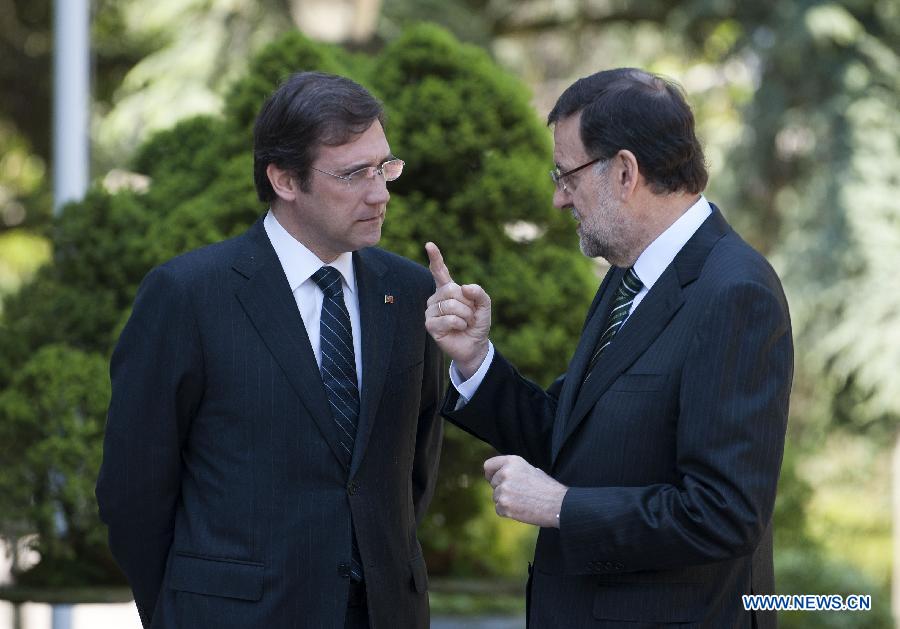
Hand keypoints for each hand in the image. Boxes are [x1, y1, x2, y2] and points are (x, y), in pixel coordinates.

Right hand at [424, 242, 491, 378]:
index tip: (429, 244)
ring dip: (465, 315)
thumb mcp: (484, 305)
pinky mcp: (430, 324)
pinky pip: (448, 318)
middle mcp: (437, 298)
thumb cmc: (477, 323)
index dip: (435, 258)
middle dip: (467, 303)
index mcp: (449, 289)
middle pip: (451, 290)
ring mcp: (431, 311)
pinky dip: (459, 323)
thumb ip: (479, 293)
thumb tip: (464, 287)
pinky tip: (458, 328)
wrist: (475, 345)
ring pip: (450, 305)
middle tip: (470, 314)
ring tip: (465, 322)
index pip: (439, 271)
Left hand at [484, 455, 567, 528]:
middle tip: (520, 494)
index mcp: (512, 461)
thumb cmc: (547, 488)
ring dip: (506, 501)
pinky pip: (499, 509)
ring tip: (524, 502)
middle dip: (503, 490)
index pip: (488, 466)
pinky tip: (522, 510)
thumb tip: (500, 475)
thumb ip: (513, 471)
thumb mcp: (530, 470)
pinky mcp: (504, 505)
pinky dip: (508, 512)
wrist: (558, 504)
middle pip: (493, 484)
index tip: (494, 480)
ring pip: (496, 497)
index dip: (491, 474)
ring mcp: (504, 489)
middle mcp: (505, 473)